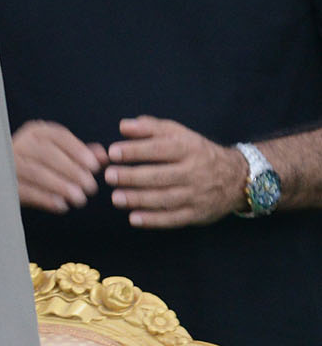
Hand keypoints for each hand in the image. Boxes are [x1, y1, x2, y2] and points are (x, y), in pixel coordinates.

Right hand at [11, 120, 106, 212]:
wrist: (7, 172)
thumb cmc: (40, 161)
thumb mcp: (60, 152)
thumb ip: (81, 153)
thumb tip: (103, 156)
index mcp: (37, 132)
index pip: (59, 136)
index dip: (78, 151)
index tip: (94, 166)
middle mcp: (21, 143)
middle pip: (47, 154)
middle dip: (72, 171)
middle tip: (90, 186)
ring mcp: (10, 163)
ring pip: (36, 173)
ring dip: (61, 186)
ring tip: (79, 198)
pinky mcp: (6, 183)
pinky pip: (25, 190)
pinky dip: (45, 199)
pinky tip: (61, 205)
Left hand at [105, 116, 248, 227]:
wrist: (237, 177)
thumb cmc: (196, 152)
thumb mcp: (179, 134)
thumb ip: (150, 128)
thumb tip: (123, 126)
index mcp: (189, 149)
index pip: (161, 149)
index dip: (136, 150)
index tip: (113, 152)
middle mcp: (195, 172)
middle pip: (162, 176)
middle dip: (133, 177)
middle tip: (109, 176)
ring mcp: (197, 195)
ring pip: (166, 198)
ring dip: (139, 199)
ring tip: (116, 198)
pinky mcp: (197, 214)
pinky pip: (174, 218)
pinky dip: (154, 220)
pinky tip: (133, 218)